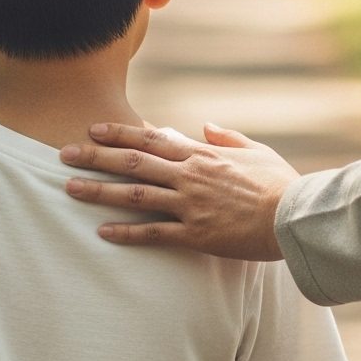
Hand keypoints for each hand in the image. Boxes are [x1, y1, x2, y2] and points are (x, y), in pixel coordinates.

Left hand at [60, 121, 297, 260]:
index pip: (151, 139)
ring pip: (135, 195)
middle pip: (133, 162)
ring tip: (70, 189)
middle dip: (95, 157)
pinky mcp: (196, 234)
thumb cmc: (281, 184)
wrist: (296, 217)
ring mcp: (190, 205)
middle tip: (63, 154)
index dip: (119, 133)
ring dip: (100, 191)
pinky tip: (102, 232)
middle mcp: (190, 176)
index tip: (92, 130)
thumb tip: (207, 125)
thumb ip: (228, 138)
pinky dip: (127, 232)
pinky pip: (154, 233)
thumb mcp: (257, 151)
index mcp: (202, 154)